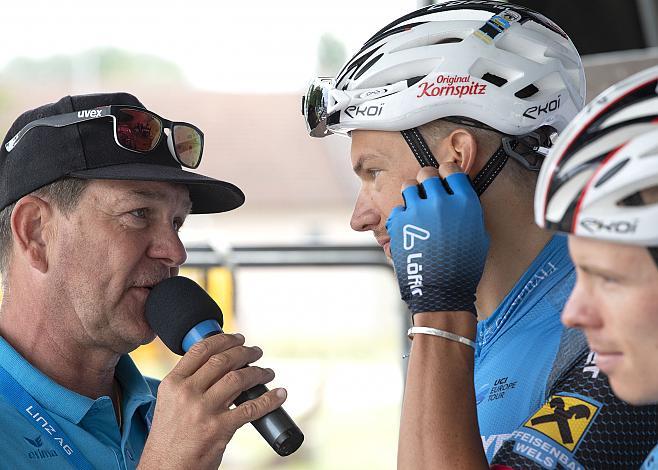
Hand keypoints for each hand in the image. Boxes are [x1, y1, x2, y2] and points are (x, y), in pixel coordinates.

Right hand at [138, 333, 286, 469]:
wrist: (165, 469)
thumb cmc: (168, 439)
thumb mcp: (169, 403)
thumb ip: (188, 384)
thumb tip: (218, 366)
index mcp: (173, 383)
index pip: (201, 350)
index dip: (224, 340)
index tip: (238, 338)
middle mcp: (187, 393)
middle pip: (223, 361)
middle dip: (245, 353)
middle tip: (256, 352)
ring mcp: (204, 410)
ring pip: (238, 379)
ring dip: (258, 372)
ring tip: (267, 372)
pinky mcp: (219, 429)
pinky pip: (251, 408)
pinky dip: (269, 399)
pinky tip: (278, 394)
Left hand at [385, 165, 488, 314]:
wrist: (442, 291)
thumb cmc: (464, 267)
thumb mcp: (479, 235)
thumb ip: (467, 211)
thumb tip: (458, 198)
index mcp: (465, 203)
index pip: (451, 169)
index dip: (446, 174)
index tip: (443, 181)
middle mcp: (441, 201)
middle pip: (426, 173)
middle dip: (426, 181)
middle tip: (426, 193)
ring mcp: (418, 211)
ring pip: (408, 185)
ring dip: (411, 194)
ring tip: (416, 208)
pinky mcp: (400, 222)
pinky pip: (398, 208)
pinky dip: (402, 216)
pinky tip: (409, 228)